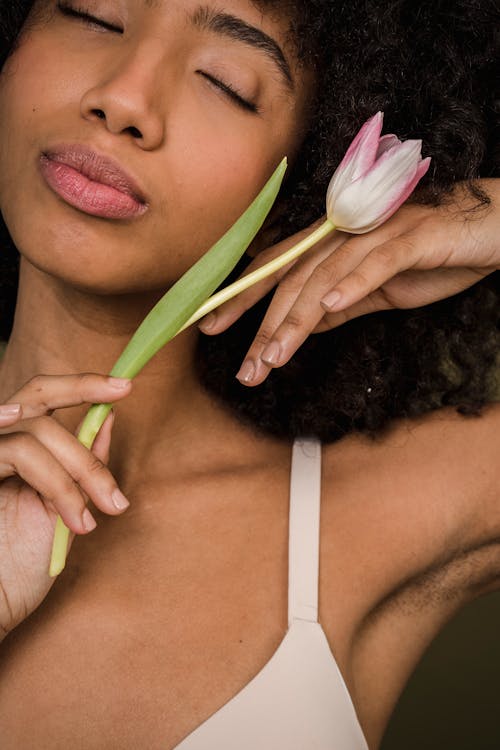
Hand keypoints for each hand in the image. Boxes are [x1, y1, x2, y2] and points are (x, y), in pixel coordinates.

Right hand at [0, 373, 131, 640]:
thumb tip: (108, 419)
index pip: (40, 398)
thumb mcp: (62, 511)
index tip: (123, 386)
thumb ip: (79, 466)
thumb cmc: (16, 571)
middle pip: (36, 395)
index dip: (80, 384)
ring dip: (81, 470)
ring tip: (101, 512)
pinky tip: (74, 512)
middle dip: (83, 394)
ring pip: (36, 432)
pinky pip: (19, 452)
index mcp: (12, 451)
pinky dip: (57, 481)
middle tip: (122, 400)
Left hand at [199, 178, 499, 385]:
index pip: (276, 270)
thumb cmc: (433, 257)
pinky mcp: (412, 238)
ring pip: (325, 277)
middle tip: (245, 369)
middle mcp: (347, 233)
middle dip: (262, 326)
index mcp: (334, 244)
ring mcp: (377, 232)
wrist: (489, 231)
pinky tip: (331, 310)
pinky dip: (353, 284)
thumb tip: (306, 325)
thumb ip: (342, 304)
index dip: (241, 297)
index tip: (210, 328)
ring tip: (274, 357)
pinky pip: (377, 262)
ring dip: (297, 319)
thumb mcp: (378, 290)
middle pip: (292, 280)